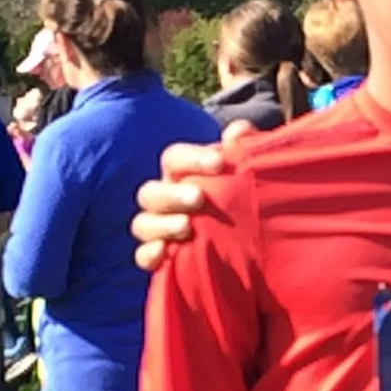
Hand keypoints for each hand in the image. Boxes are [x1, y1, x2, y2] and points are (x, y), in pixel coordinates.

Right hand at [132, 121, 255, 269]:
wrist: (248, 240)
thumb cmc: (240, 195)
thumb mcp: (247, 170)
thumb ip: (244, 147)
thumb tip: (238, 132)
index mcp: (181, 174)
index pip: (174, 158)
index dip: (192, 159)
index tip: (219, 162)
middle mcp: (164, 199)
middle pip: (151, 192)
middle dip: (172, 195)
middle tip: (199, 198)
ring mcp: (158, 229)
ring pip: (142, 224)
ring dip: (161, 224)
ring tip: (186, 226)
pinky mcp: (160, 258)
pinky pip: (143, 256)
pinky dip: (149, 254)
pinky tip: (165, 252)